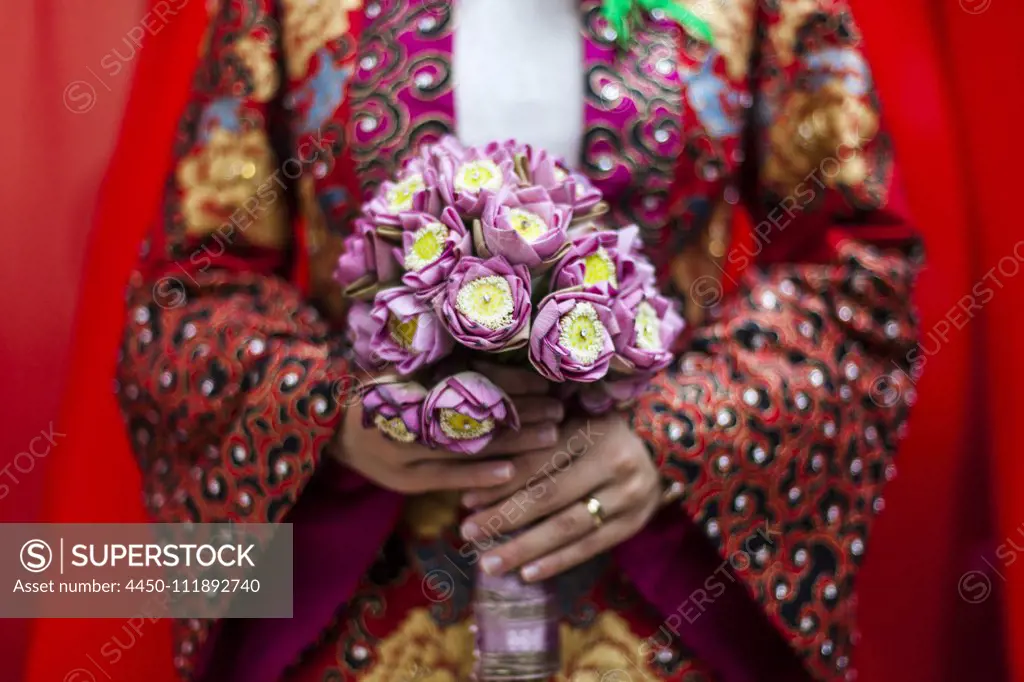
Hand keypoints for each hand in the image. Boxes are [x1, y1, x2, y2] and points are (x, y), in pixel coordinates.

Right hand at [334, 368, 563, 493]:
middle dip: (521, 413)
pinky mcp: (405, 480)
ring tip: (551, 438)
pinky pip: (448, 477)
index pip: (471, 378)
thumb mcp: (403, 370)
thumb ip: (444, 363)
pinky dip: (479, 475)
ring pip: (467, 446)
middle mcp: (407, 413)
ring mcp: (404, 450)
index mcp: (412, 378)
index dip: (511, 381)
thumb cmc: (377, 394)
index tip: (546, 380)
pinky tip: (511, 474)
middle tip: (560, 410)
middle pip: (475, 412)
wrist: (330, 433)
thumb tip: (501, 348)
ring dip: (512, 444)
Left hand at [458, 412, 660, 581]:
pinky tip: (527, 573)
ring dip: (524, 548)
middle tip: (467, 531)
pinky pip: (591, 548)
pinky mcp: (634, 524)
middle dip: (504, 517)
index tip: (466, 498)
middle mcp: (613, 463)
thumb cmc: (604, 430)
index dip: (501, 482)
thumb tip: (483, 467)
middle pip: (549, 495)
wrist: (665, 447)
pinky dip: (557, 562)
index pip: (538, 461)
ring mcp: (628, 497)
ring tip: (489, 563)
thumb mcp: (575, 422)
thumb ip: (539, 438)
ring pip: (568, 527)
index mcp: (592, 430)